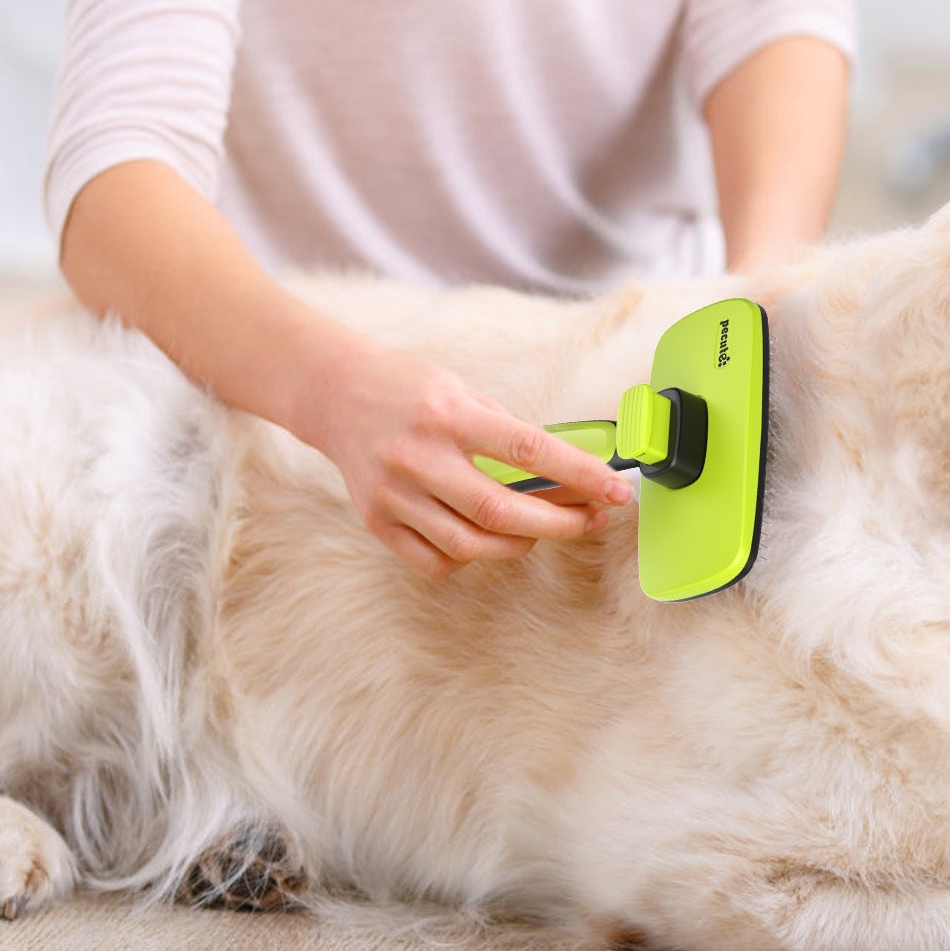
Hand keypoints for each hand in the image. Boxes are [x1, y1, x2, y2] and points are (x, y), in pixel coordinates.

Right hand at [300, 338, 633, 578]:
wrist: (333, 394)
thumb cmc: (409, 388)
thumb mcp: (463, 390)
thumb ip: (507, 430)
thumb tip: (568, 468)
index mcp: (449, 415)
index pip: (527, 451)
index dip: (579, 474)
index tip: (616, 490)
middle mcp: (419, 457)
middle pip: (502, 511)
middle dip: (561, 522)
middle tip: (592, 519)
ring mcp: (395, 494)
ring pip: (472, 545)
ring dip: (521, 543)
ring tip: (542, 527)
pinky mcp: (378, 521)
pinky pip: (437, 561)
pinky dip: (471, 557)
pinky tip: (485, 537)